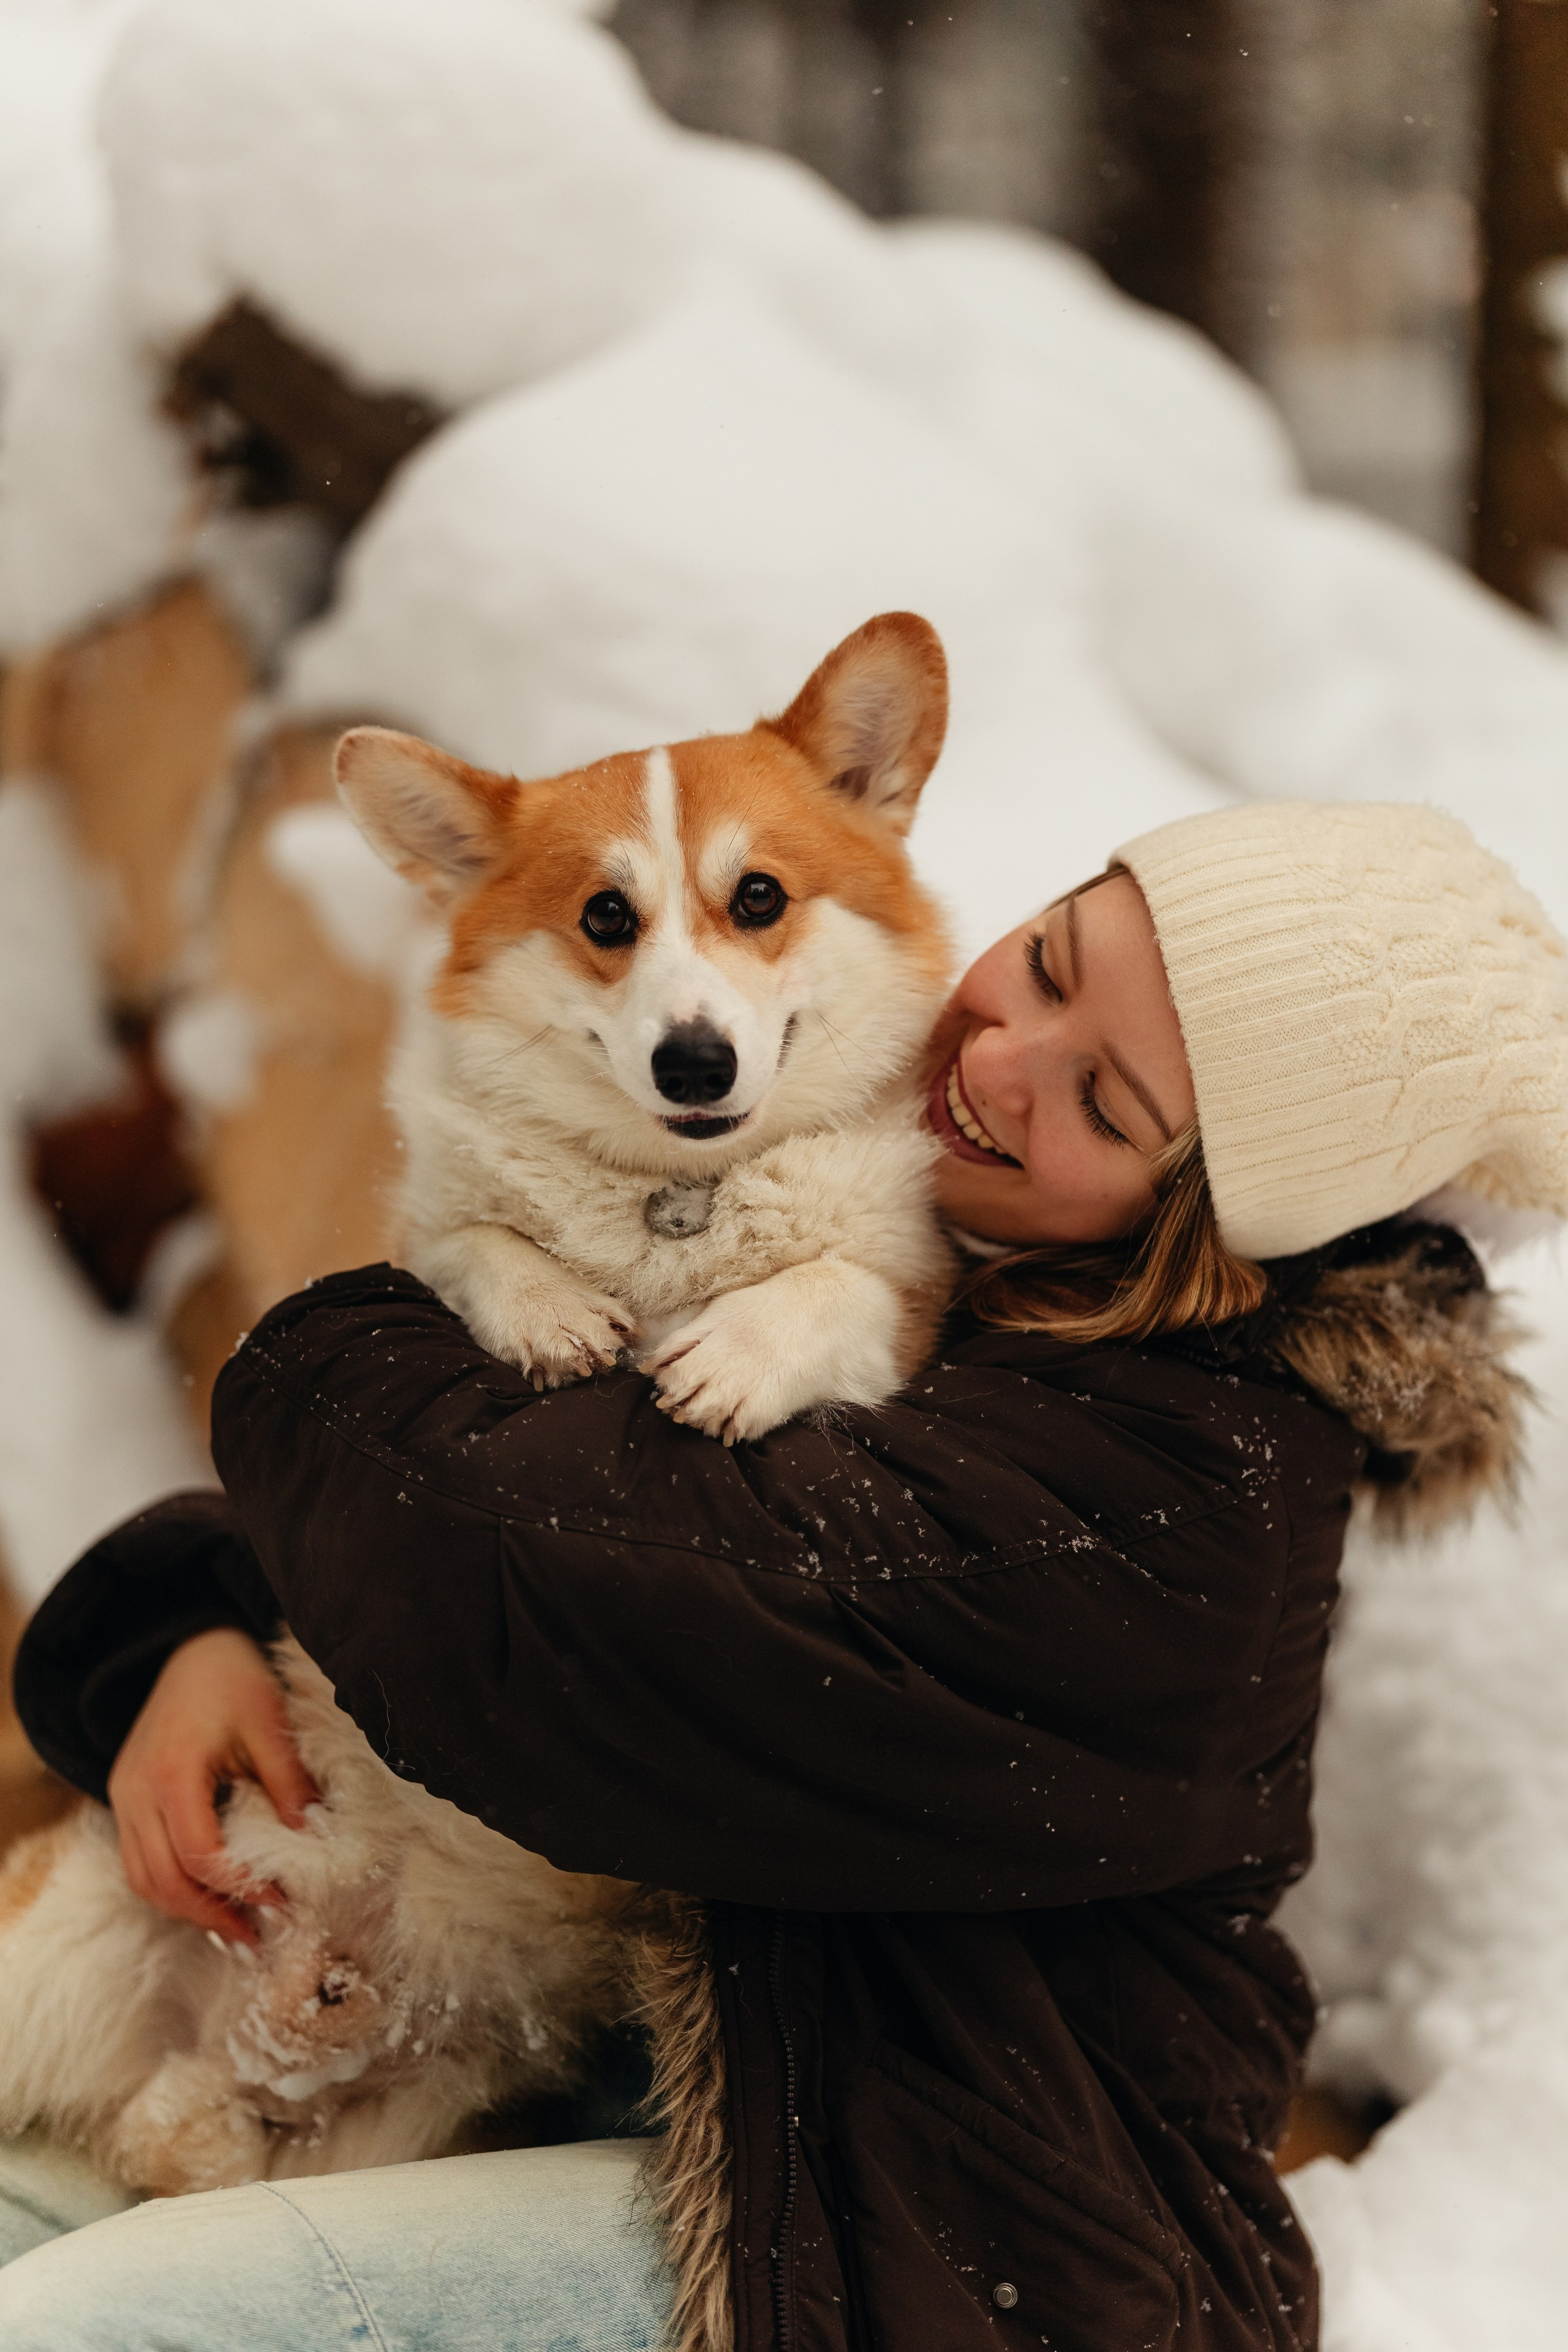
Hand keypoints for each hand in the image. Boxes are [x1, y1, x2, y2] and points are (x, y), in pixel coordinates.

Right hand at [107, 1628, 318, 1945]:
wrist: (192, 1646)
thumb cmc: (234, 1679)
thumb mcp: (270, 1724)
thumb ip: (288, 1783)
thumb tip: (312, 1840)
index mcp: (171, 1770)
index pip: (198, 1853)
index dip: (238, 1885)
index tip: (280, 1902)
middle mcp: (135, 1790)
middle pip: (161, 1879)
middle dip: (209, 1915)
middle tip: (256, 1936)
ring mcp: (122, 1796)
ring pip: (142, 1878)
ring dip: (186, 1909)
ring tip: (236, 1927)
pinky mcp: (125, 1798)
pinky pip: (138, 1859)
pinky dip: (170, 1885)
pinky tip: (209, 1895)